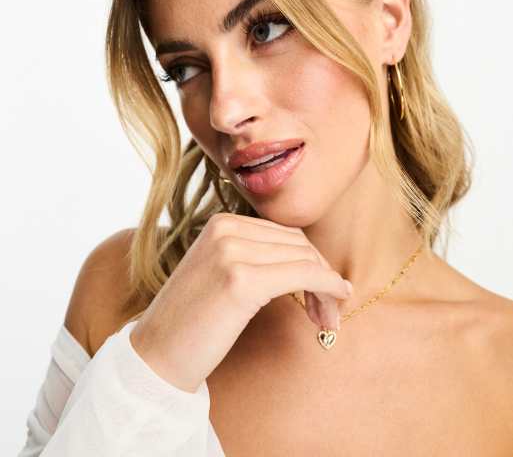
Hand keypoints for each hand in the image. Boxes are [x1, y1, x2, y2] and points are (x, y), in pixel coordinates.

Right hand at [129, 212, 352, 392]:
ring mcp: (231, 253)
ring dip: (327, 288)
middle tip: (329, 313)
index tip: (321, 295)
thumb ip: (252, 257)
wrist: (154, 358)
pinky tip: (337, 302)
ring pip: (305, 258)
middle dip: (322, 275)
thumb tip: (307, 262)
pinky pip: (303, 274)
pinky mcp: (241, 281)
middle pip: (298, 244)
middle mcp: (226, 230)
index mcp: (221, 224)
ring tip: (327, 320)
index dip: (311, 262)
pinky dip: (328, 286)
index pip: (285, 234)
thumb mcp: (218, 274)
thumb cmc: (190, 324)